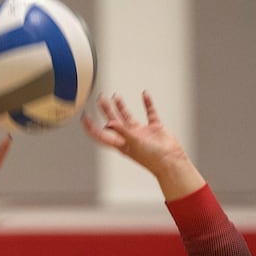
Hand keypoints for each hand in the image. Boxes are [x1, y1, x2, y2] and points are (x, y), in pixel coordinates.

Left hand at [81, 91, 203, 199]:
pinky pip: (150, 113)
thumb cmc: (152, 158)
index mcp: (122, 144)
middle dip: (106, 111)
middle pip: (114, 122)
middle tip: (100, 99)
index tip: (85, 117)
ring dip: (122, 107)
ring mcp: (142, 133)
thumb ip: (121, 131)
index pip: (103, 135)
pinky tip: (145, 95)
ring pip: (128, 117)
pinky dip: (147, 104)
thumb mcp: (133, 143)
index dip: (92, 127)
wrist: (171, 161)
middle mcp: (130, 138)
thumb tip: (108, 124)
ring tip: (116, 96)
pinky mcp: (154, 129)